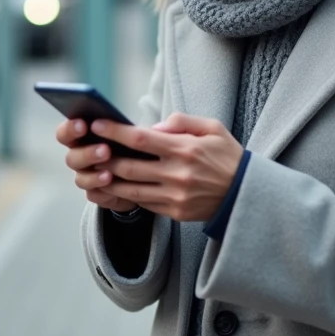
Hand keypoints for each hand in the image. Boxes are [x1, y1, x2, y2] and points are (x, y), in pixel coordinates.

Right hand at [55, 118, 138, 212]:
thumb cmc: (134, 148)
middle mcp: (81, 157)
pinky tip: (112, 185)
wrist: (141, 176)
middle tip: (105, 150)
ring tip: (109, 173)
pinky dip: (101, 190)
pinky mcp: (96, 194)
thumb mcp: (137, 134)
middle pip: (71, 157)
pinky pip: (93, 194)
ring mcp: (87, 177)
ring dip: (93, 175)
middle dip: (87, 153)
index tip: (84, 124)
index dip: (71, 128)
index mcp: (84, 137)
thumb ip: (141, 129)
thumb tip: (158, 129)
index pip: (67, 132)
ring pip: (80, 178)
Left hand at [92, 114, 242, 221]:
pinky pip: (143, 203)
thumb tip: (152, 128)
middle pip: (129, 167)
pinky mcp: (175, 212)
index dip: (115, 132)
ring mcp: (175, 197)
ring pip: (131, 189)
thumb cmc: (227, 156)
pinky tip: (114, 186)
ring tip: (93, 170)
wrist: (246, 194)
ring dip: (108, 180)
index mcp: (185, 150)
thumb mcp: (212, 128)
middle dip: (104, 158)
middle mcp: (178, 175)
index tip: (97, 124)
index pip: (141, 140)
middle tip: (88, 149)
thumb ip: (181, 122)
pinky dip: (125, 194)